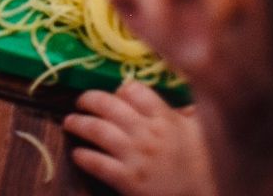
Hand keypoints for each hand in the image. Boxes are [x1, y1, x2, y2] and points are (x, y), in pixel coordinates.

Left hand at [64, 82, 213, 195]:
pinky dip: (84, 156)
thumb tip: (181, 87)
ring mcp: (136, 156)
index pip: (134, 90)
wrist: (203, 195)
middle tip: (80, 101)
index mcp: (164, 117)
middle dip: (89, 100)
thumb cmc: (202, 163)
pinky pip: (98, 163)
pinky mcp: (128, 181)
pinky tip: (77, 153)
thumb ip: (184, 108)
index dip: (120, 89)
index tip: (114, 93)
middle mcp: (147, 132)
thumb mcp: (197, 128)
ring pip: (98, 131)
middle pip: (109, 106)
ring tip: (69, 122)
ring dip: (78, 124)